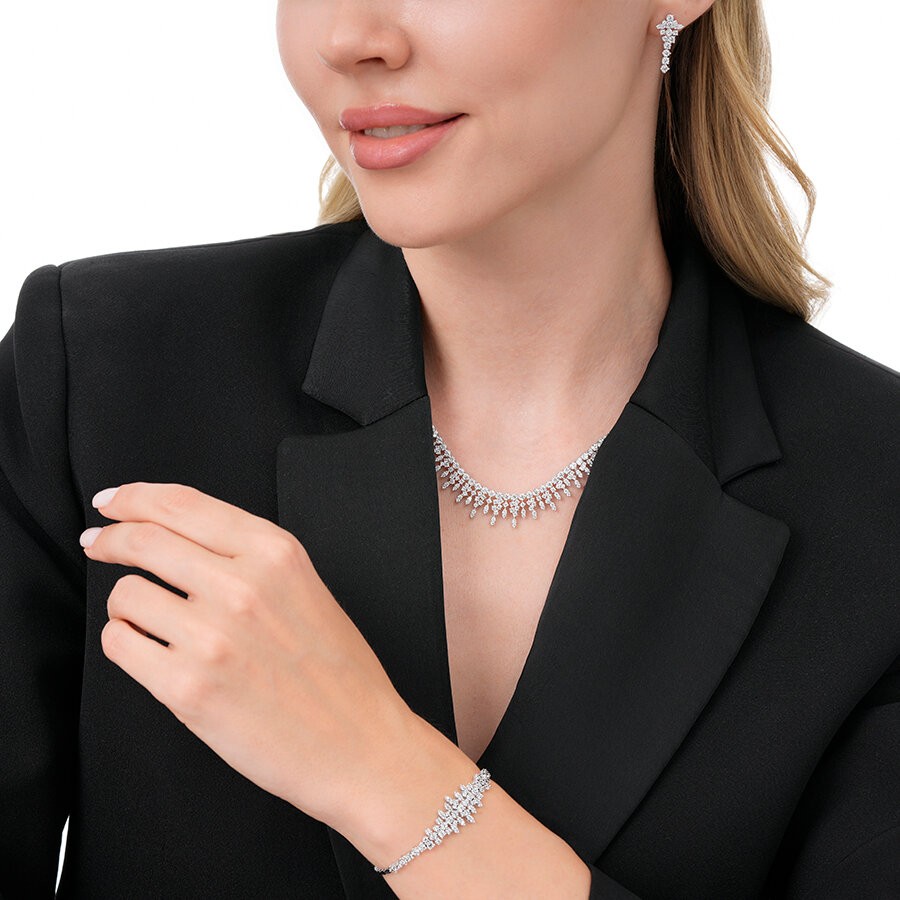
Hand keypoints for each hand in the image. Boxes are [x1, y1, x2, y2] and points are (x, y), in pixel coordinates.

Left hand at [80, 481, 418, 831]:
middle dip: (109, 540)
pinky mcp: (186, 688)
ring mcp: (212, 637)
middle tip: (98, 545)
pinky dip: (127, 644)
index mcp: (275, 553)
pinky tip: (152, 653)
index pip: (182, 504)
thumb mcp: (305, 587)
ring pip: (125, 595)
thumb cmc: (337, 672)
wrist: (359, 744)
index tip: (112, 503)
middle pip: (143, 540)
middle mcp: (242, 586)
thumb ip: (247, 556)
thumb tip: (174, 535)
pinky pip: (121, 644)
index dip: (134, 497)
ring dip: (128, 606)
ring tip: (152, 623)